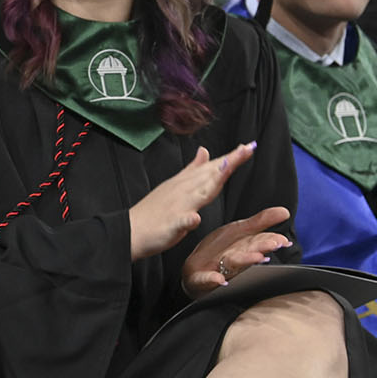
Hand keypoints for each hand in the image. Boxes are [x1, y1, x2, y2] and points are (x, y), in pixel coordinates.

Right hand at [128, 142, 258, 261]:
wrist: (129, 231)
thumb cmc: (152, 213)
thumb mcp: (174, 187)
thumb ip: (191, 171)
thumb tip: (204, 151)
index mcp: (183, 184)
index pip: (210, 168)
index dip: (229, 158)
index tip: (247, 147)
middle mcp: (181, 191)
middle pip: (208, 176)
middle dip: (228, 162)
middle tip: (247, 149)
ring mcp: (176, 207)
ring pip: (198, 193)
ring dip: (213, 181)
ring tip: (228, 170)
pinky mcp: (170, 225)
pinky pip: (180, 222)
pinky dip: (188, 219)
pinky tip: (194, 217)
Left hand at [180, 206, 292, 297]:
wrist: (196, 272)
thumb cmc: (222, 250)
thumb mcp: (239, 230)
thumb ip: (260, 222)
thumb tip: (285, 212)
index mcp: (244, 246)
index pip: (260, 242)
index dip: (271, 240)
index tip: (283, 241)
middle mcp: (235, 258)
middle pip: (250, 252)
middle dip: (260, 249)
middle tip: (272, 245)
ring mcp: (219, 268)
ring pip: (233, 264)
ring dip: (244, 260)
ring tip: (256, 258)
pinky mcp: (203, 278)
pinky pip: (207, 279)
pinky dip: (213, 279)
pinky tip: (219, 279)